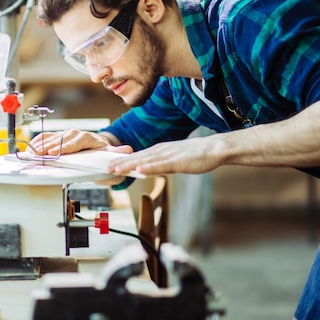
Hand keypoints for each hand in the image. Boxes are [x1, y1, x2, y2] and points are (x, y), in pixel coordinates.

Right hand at [29, 129, 132, 155]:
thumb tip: (127, 149)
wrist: (101, 150)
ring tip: (31, 152)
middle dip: (49, 147)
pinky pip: (48, 137)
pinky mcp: (60, 136)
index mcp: (90, 138)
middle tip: (38, 154)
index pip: (76, 142)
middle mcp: (77, 134)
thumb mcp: (113, 156)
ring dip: (41, 145)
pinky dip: (39, 141)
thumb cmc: (105, 155)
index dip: (65, 147)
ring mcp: (67, 134)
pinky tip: (31, 147)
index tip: (55, 153)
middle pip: (61, 139)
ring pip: (53, 138)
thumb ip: (118, 154)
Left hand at [107, 135, 222, 175]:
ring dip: (130, 165)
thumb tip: (148, 168)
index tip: (109, 164)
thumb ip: (160, 163)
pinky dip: (150, 167)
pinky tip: (140, 170)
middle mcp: (161, 150)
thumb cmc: (196, 155)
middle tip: (106, 168)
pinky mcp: (178, 162)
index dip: (123, 160)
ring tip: (116, 169)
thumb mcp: (173, 158)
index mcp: (160, 150)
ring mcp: (169, 155)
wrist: (214, 149)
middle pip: (138, 157)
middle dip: (121, 163)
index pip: (137, 156)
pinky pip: (162, 165)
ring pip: (146, 161)